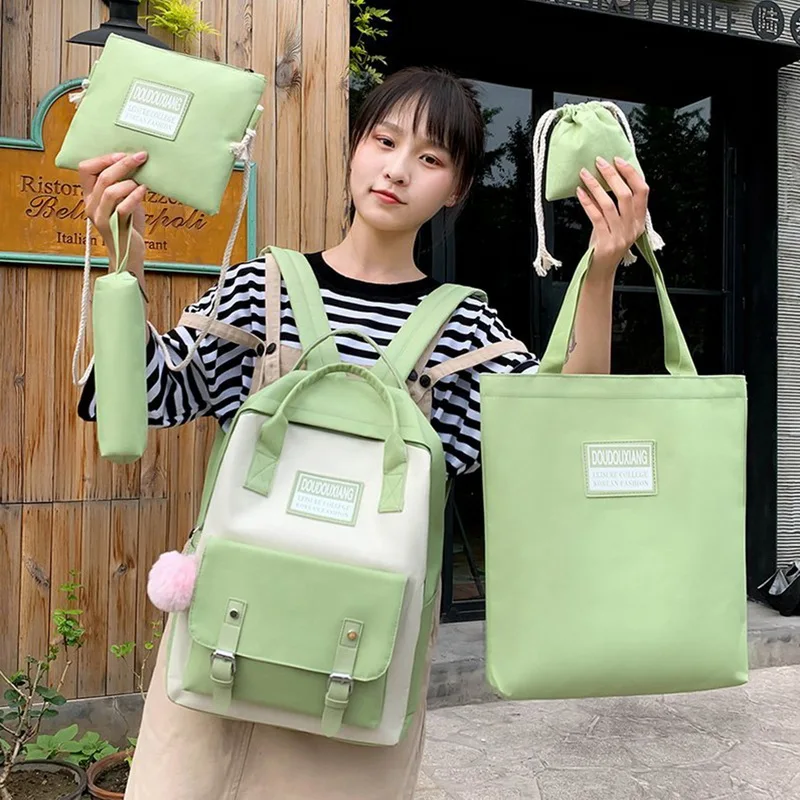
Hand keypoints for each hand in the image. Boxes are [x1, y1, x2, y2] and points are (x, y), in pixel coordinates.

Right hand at [78, 151, 148, 275]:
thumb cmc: (129, 226)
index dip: (103, 158)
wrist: (129, 255)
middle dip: (122, 164)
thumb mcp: (125, 201)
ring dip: (129, 181)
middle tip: (141, 157)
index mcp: (90, 196)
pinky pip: (122, 207)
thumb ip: (125, 185)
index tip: (123, 154)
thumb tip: (137, 163)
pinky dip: (135, 196)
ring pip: (109, 190)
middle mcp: (91, 205)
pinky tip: (144, 190)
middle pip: (101, 177)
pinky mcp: (113, 227)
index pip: (85, 169)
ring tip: (142, 182)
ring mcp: (100, 217)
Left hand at [576, 156, 648, 275]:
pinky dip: (587, 202)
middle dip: (612, 175)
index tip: (618, 160)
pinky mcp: (606, 242)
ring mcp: (620, 236)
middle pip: (626, 195)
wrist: (601, 271)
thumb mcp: (617, 225)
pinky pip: (596, 216)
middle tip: (599, 162)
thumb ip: (617, 207)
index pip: (642, 191)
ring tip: (584, 175)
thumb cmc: (606, 245)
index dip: (631, 173)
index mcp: (639, 221)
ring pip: (609, 204)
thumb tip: (606, 179)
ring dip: (595, 186)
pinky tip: (580, 192)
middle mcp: (632, 227)